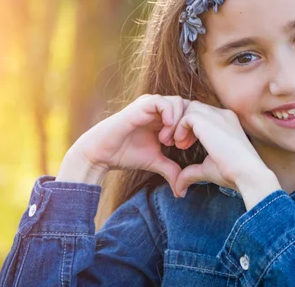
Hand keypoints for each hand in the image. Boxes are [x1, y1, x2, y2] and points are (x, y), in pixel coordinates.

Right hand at [63, 94, 188, 194]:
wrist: (101, 154)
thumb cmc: (125, 154)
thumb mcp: (155, 162)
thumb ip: (171, 170)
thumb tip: (182, 192)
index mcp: (163, 116)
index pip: (189, 112)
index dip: (192, 128)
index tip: (184, 147)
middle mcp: (158, 107)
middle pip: (187, 105)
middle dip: (188, 125)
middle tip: (179, 145)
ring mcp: (149, 104)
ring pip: (178, 101)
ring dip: (178, 123)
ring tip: (168, 142)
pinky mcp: (140, 105)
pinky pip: (162, 102)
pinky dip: (169, 116)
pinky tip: (163, 135)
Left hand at [173, 101, 271, 197]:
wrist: (247, 174)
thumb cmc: (232, 173)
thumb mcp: (208, 169)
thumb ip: (192, 172)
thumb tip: (179, 187)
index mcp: (227, 122)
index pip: (202, 113)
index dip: (189, 127)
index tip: (183, 145)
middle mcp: (223, 115)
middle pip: (194, 107)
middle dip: (181, 123)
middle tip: (175, 143)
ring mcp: (216, 115)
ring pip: (189, 108)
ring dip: (178, 124)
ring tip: (176, 144)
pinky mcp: (207, 121)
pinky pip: (186, 116)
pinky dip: (179, 128)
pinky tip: (181, 144)